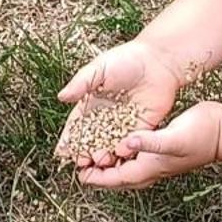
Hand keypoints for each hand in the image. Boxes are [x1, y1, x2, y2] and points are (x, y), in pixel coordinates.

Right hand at [58, 38, 183, 168]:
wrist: (159, 60)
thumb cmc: (128, 59)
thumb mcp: (99, 68)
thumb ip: (80, 84)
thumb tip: (62, 97)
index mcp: (93, 103)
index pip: (77, 125)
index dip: (69, 139)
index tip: (62, 152)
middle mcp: (107, 116)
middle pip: (92, 140)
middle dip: (85, 152)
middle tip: (81, 163)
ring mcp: (124, 123)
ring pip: (110, 145)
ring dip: (104, 155)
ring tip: (98, 161)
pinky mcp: (142, 126)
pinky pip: (131, 143)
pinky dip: (124, 150)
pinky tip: (119, 155)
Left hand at [76, 102, 221, 190]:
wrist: (221, 131)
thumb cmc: (200, 136)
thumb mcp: (173, 138)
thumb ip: (149, 142)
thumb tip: (126, 143)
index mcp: (149, 169)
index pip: (114, 179)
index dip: (94, 177)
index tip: (76, 171)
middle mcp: (149, 168)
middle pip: (115, 176)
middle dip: (95, 172)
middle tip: (77, 162)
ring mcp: (154, 160)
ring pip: (122, 167)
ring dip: (105, 162)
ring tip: (88, 152)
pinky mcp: (157, 148)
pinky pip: (132, 155)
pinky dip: (118, 150)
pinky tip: (111, 140)